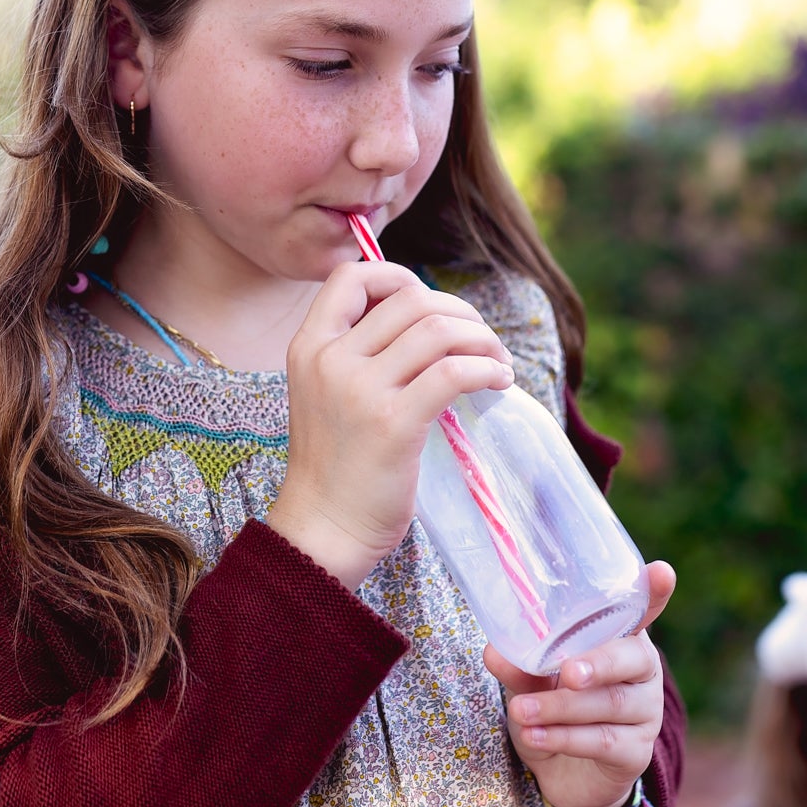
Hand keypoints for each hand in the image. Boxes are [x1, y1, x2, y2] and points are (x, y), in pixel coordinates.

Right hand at [269, 260, 513, 589]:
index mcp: (309, 347)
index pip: (350, 277)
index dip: (397, 276)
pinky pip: (453, 372)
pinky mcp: (393, 424)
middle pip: (410, 299)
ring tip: (497, 362)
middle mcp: (330, 359)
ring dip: (481, 338)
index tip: (432, 305)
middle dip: (460, 312)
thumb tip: (426, 321)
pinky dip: (487, 368)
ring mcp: (359, 390)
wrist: (324, 530)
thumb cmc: (336, 466)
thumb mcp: (326, 394)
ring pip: (437, 329)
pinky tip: (498, 382)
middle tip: (483, 341)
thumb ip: (358, 355)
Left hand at [484, 562, 675, 806]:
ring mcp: (645, 712)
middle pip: (632, 658)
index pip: (642, 610)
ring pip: (610, 703)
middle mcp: (641, 670)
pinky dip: (565, 738)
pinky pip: (604, 742)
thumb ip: (520, 666)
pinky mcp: (636, 752)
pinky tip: (534, 736)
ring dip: (561, 707)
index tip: (660, 572)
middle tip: (567, 672)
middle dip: (598, 663)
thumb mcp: (533, 683)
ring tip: (520, 711)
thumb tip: (492, 651)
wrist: (566, 776)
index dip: (653, 592)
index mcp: (620, 638)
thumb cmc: (554, 708)